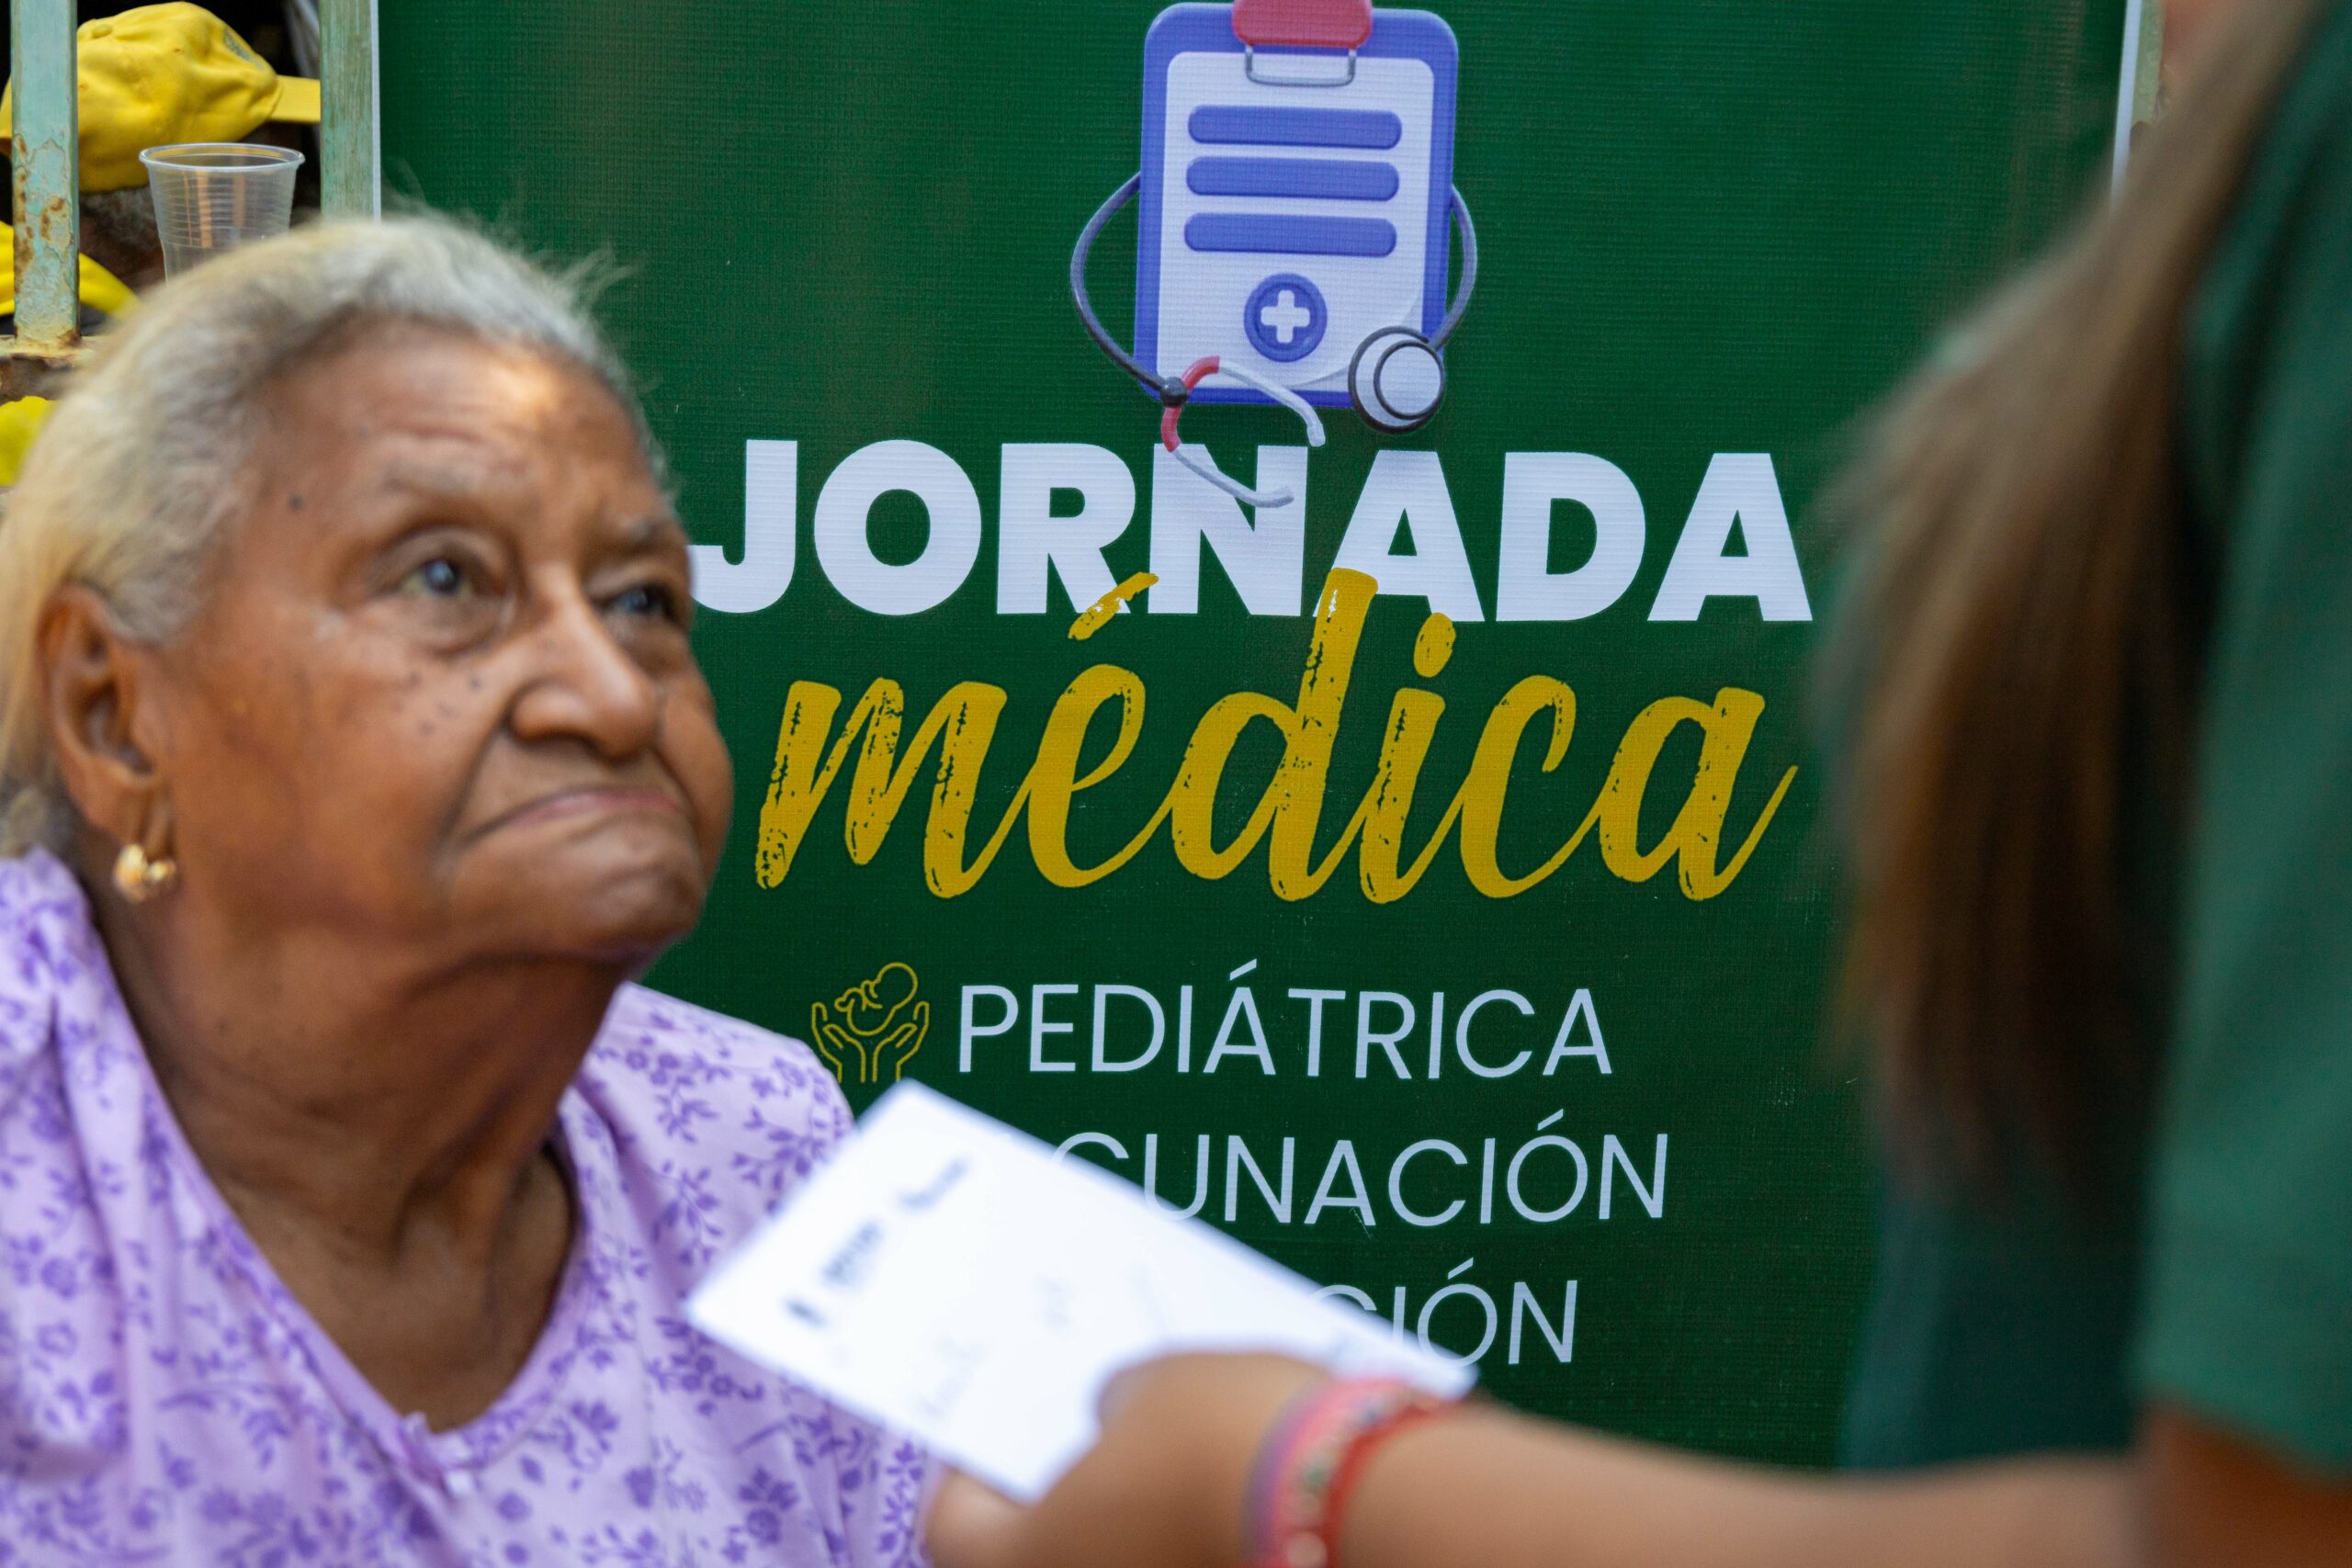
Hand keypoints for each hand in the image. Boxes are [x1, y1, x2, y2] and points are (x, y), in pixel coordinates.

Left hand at [926, 1353, 1328, 1567]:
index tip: (996, 1430)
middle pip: (1044, 1554)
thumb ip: (1111, 1405)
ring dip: (1132, 1525)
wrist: (1365, 1504)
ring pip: (1120, 1561)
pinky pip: (1185, 1560)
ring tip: (1171, 1458)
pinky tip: (1228, 1491)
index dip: (971, 1473)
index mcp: (1028, 1562)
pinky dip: (1189, 1538)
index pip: (954, 1528)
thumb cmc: (1231, 1437)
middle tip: (1090, 1436)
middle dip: (1064, 1501)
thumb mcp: (1154, 1384)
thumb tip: (1112, 1416)